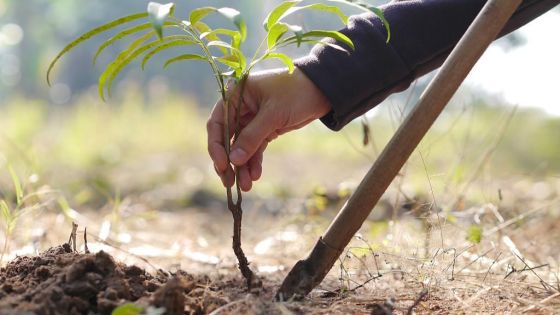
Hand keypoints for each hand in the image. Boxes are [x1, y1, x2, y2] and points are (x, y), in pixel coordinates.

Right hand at [207, 67, 330, 190]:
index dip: (217, 146)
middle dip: (229, 161)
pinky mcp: (265, 129)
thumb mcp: (273, 114)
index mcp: (236, 95)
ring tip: (246, 185)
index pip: (217, 123)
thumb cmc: (296, 92)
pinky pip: (255, 148)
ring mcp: (252, 120)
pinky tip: (255, 175)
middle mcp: (240, 108)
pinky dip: (254, 162)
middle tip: (229, 182)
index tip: (223, 165)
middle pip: (227, 138)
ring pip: (241, 147)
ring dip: (242, 166)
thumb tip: (234, 160)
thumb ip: (252, 137)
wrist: (323, 90)